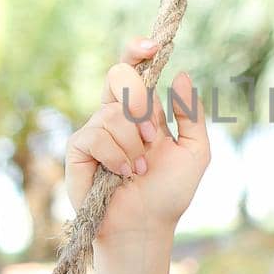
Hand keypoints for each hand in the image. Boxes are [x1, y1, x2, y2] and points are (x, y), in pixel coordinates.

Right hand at [65, 37, 208, 246]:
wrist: (146, 226)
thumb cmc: (170, 192)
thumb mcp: (195, 151)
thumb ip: (192, 115)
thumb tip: (182, 74)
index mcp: (143, 110)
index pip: (134, 68)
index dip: (137, 51)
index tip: (153, 46)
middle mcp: (116, 114)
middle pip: (119, 75)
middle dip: (140, 101)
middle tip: (152, 135)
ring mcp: (95, 130)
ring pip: (114, 112)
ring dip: (133, 143)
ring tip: (139, 169)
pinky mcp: (78, 149)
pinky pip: (97, 135)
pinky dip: (116, 155)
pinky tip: (122, 173)